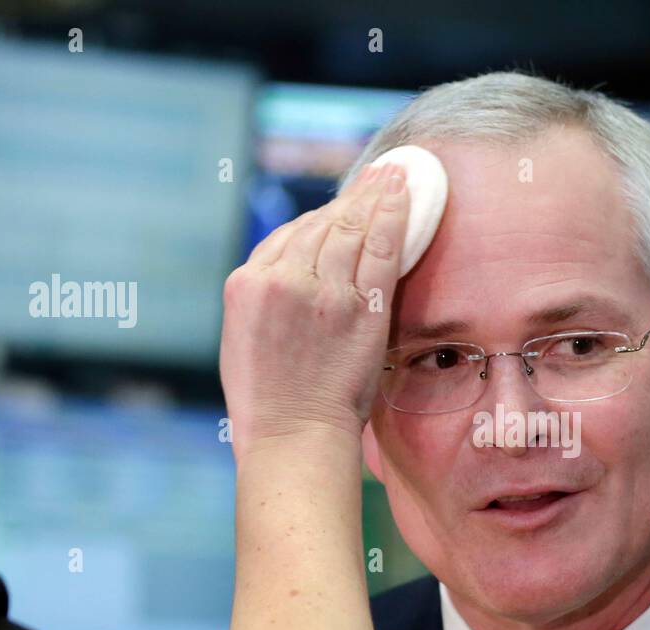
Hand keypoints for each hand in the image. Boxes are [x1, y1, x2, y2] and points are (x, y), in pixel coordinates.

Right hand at [219, 163, 409, 458]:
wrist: (293, 435)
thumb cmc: (270, 402)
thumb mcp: (246, 340)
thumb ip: (267, 300)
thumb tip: (295, 278)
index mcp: (246, 283)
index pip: (287, 236)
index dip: (319, 219)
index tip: (340, 208)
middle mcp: (281, 277)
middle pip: (321, 225)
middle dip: (352, 198)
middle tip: (378, 174)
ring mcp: (322, 289)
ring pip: (351, 228)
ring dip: (375, 195)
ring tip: (395, 175)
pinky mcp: (359, 304)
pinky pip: (379, 247)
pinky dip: (392, 215)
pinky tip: (403, 193)